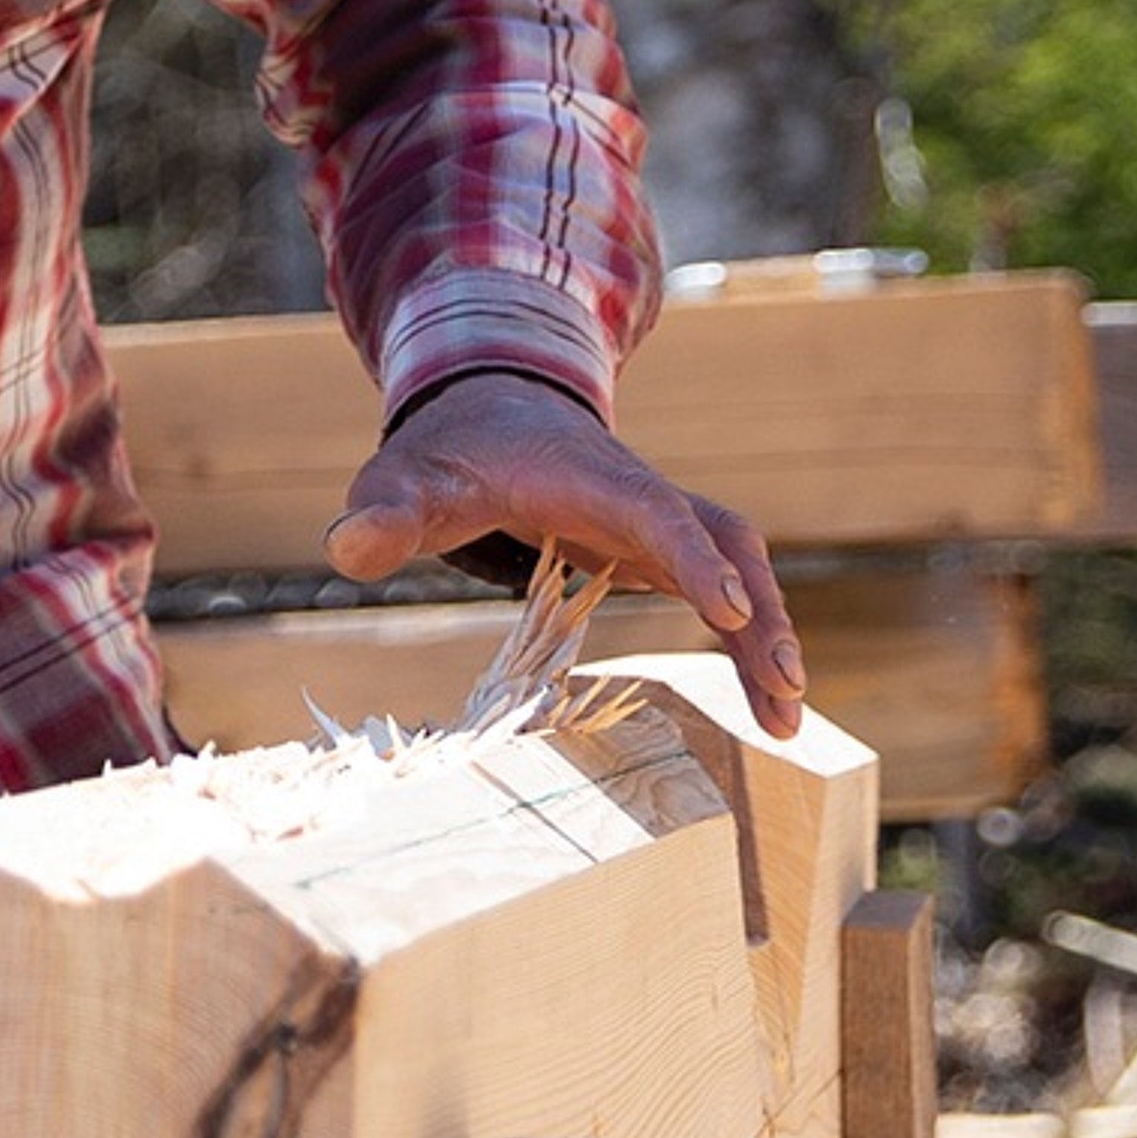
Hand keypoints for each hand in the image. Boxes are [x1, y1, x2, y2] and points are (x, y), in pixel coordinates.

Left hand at [323, 370, 806, 739]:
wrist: (490, 416)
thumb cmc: (446, 455)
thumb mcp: (402, 479)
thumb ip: (382, 512)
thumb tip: (348, 545)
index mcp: (585, 474)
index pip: (647, 508)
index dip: (685, 553)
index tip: (722, 607)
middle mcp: (640, 494)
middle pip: (720, 541)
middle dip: (756, 609)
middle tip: (783, 687)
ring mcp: (661, 522)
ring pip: (738, 569)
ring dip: (768, 636)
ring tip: (788, 721)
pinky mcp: (665, 552)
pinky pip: (727, 593)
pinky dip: (752, 641)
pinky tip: (768, 704)